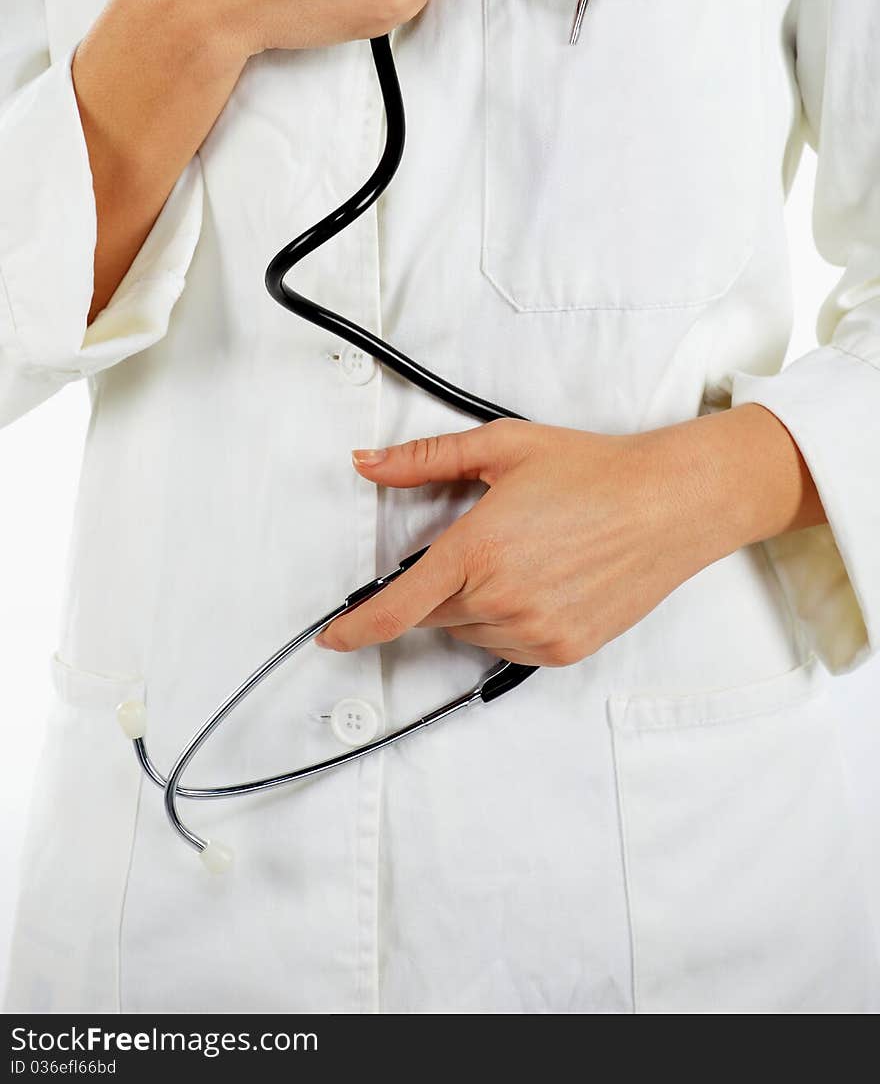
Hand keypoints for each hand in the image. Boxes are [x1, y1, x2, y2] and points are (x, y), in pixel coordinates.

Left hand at [316, 414, 765, 665]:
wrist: (669, 503)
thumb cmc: (594, 471)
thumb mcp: (502, 447)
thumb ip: (425, 459)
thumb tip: (367, 462)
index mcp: (477, 548)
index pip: (397, 606)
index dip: (356, 628)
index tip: (333, 639)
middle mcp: (502, 598)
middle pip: (432, 614)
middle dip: (438, 585)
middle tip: (485, 542)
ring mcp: (535, 629)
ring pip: (470, 632)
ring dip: (474, 604)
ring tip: (524, 555)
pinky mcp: (562, 649)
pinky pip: (508, 647)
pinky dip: (508, 621)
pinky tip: (542, 581)